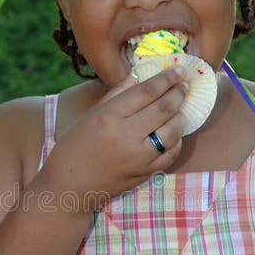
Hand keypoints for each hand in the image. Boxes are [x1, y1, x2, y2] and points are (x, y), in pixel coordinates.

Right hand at [43, 65, 187, 206]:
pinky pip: (171, 154)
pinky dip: (176, 140)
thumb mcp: (90, 114)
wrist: (69, 186)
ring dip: (181, 117)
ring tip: (181, 108)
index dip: (166, 78)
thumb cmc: (74, 146)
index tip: (178, 69)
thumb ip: (117, 93)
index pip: (146, 92)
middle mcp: (125, 136)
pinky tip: (174, 132)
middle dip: (178, 94)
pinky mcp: (144, 174)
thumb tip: (140, 74)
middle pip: (163, 109)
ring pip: (172, 132)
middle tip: (185, 85)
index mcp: (109, 117)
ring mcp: (138, 158)